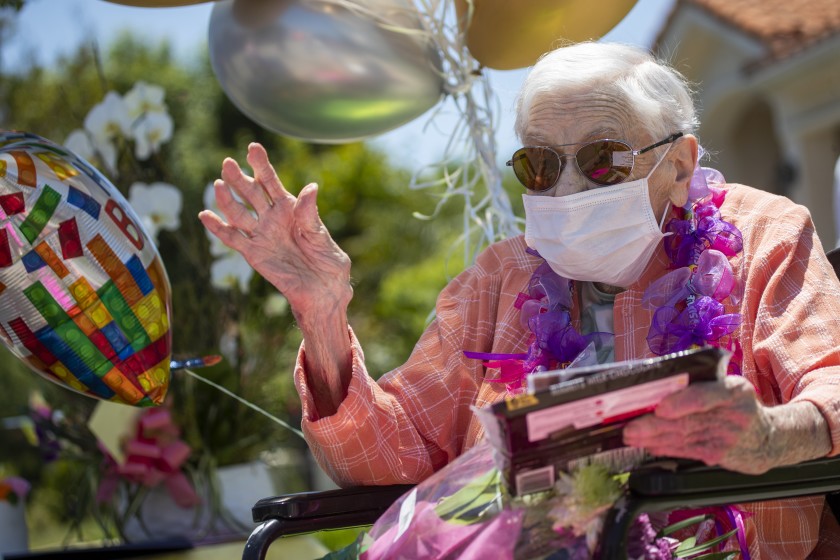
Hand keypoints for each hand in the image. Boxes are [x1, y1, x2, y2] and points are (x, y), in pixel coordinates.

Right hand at [198, 143, 352, 320]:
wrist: (323, 291)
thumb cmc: (328, 262)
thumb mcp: (322, 237)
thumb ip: (310, 216)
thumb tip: (311, 188)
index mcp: (291, 209)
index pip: (272, 182)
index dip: (261, 165)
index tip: (252, 148)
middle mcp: (272, 218)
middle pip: (251, 193)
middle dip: (240, 178)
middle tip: (228, 163)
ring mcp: (261, 235)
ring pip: (239, 213)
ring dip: (227, 199)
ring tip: (218, 184)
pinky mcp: (254, 254)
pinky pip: (233, 239)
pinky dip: (218, 228)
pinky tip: (205, 215)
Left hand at [623, 376, 776, 473]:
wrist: (770, 439)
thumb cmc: (739, 405)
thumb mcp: (731, 386)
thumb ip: (704, 385)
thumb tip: (660, 385)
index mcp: (733, 391)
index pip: (705, 397)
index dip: (682, 403)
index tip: (660, 408)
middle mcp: (731, 416)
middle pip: (687, 422)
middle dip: (653, 426)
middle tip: (629, 428)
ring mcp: (725, 439)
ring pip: (681, 438)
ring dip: (651, 439)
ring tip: (630, 436)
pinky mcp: (717, 456)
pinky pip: (684, 451)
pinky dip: (663, 448)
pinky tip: (648, 445)